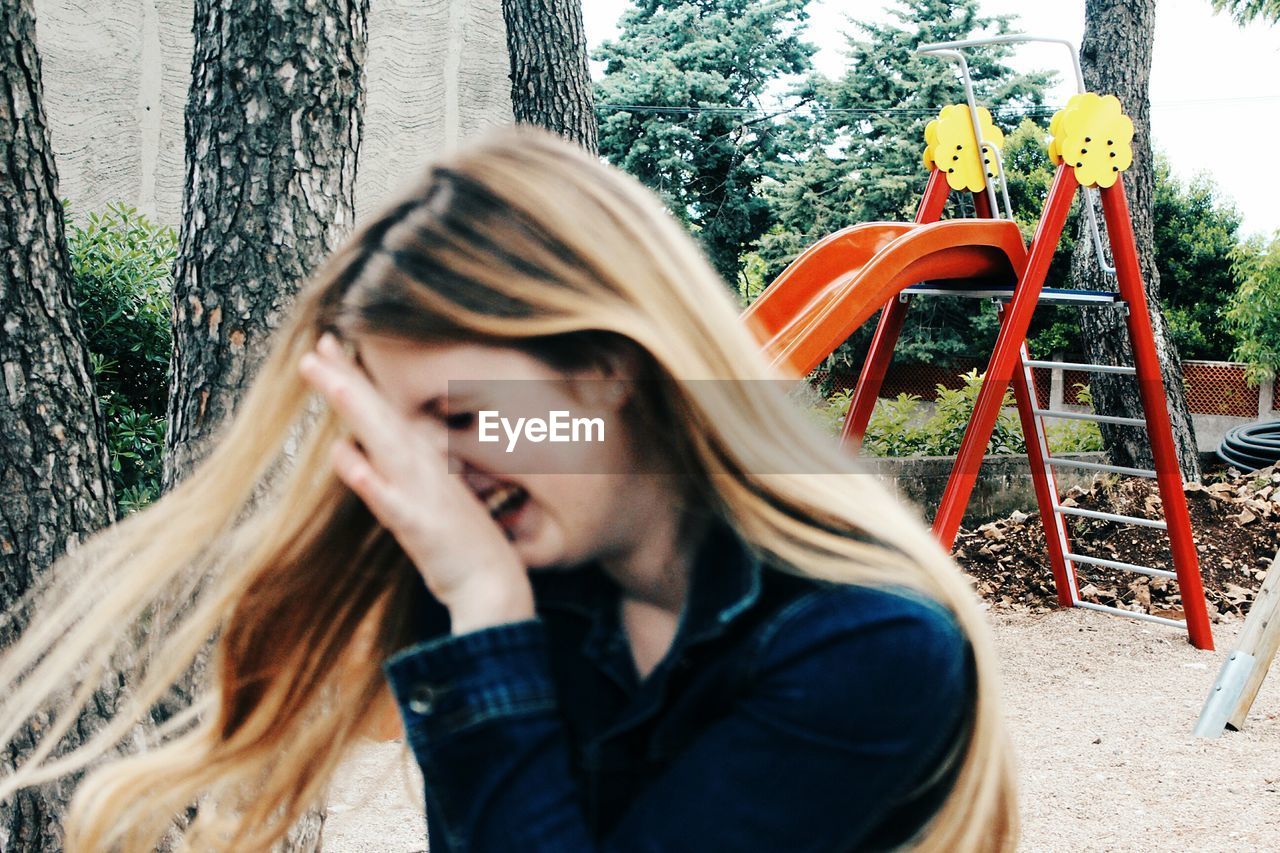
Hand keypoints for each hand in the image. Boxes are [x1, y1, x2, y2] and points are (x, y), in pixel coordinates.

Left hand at [297, 332, 534, 632]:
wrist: (493, 586)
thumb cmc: (460, 545)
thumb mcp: (422, 502)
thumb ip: (384, 475)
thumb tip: (346, 449)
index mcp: (423, 460)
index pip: (382, 411)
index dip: (354, 378)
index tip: (328, 348)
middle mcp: (422, 467)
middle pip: (377, 415)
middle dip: (346, 378)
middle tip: (316, 345)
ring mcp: (421, 493)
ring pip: (383, 441)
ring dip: (357, 408)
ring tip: (329, 377)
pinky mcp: (418, 525)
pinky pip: (389, 499)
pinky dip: (368, 477)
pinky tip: (345, 455)